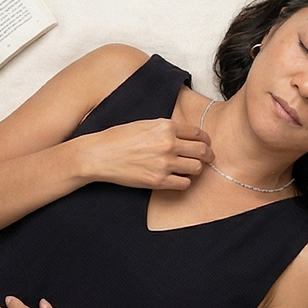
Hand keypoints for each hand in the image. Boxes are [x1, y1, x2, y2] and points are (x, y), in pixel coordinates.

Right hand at [74, 116, 210, 189]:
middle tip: (208, 158)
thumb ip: (166, 128)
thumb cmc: (118, 138)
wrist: (100, 155)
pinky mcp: (158, 181)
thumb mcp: (144, 124)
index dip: (205, 140)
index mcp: (165, 126)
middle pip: (202, 151)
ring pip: (196, 168)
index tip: (205, 144)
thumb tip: (185, 135)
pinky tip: (177, 178)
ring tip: (190, 169)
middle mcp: (168, 144)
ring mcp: (164, 163)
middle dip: (208, 155)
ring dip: (195, 169)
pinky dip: (184, 181)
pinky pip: (184, 183)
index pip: (197, 133)